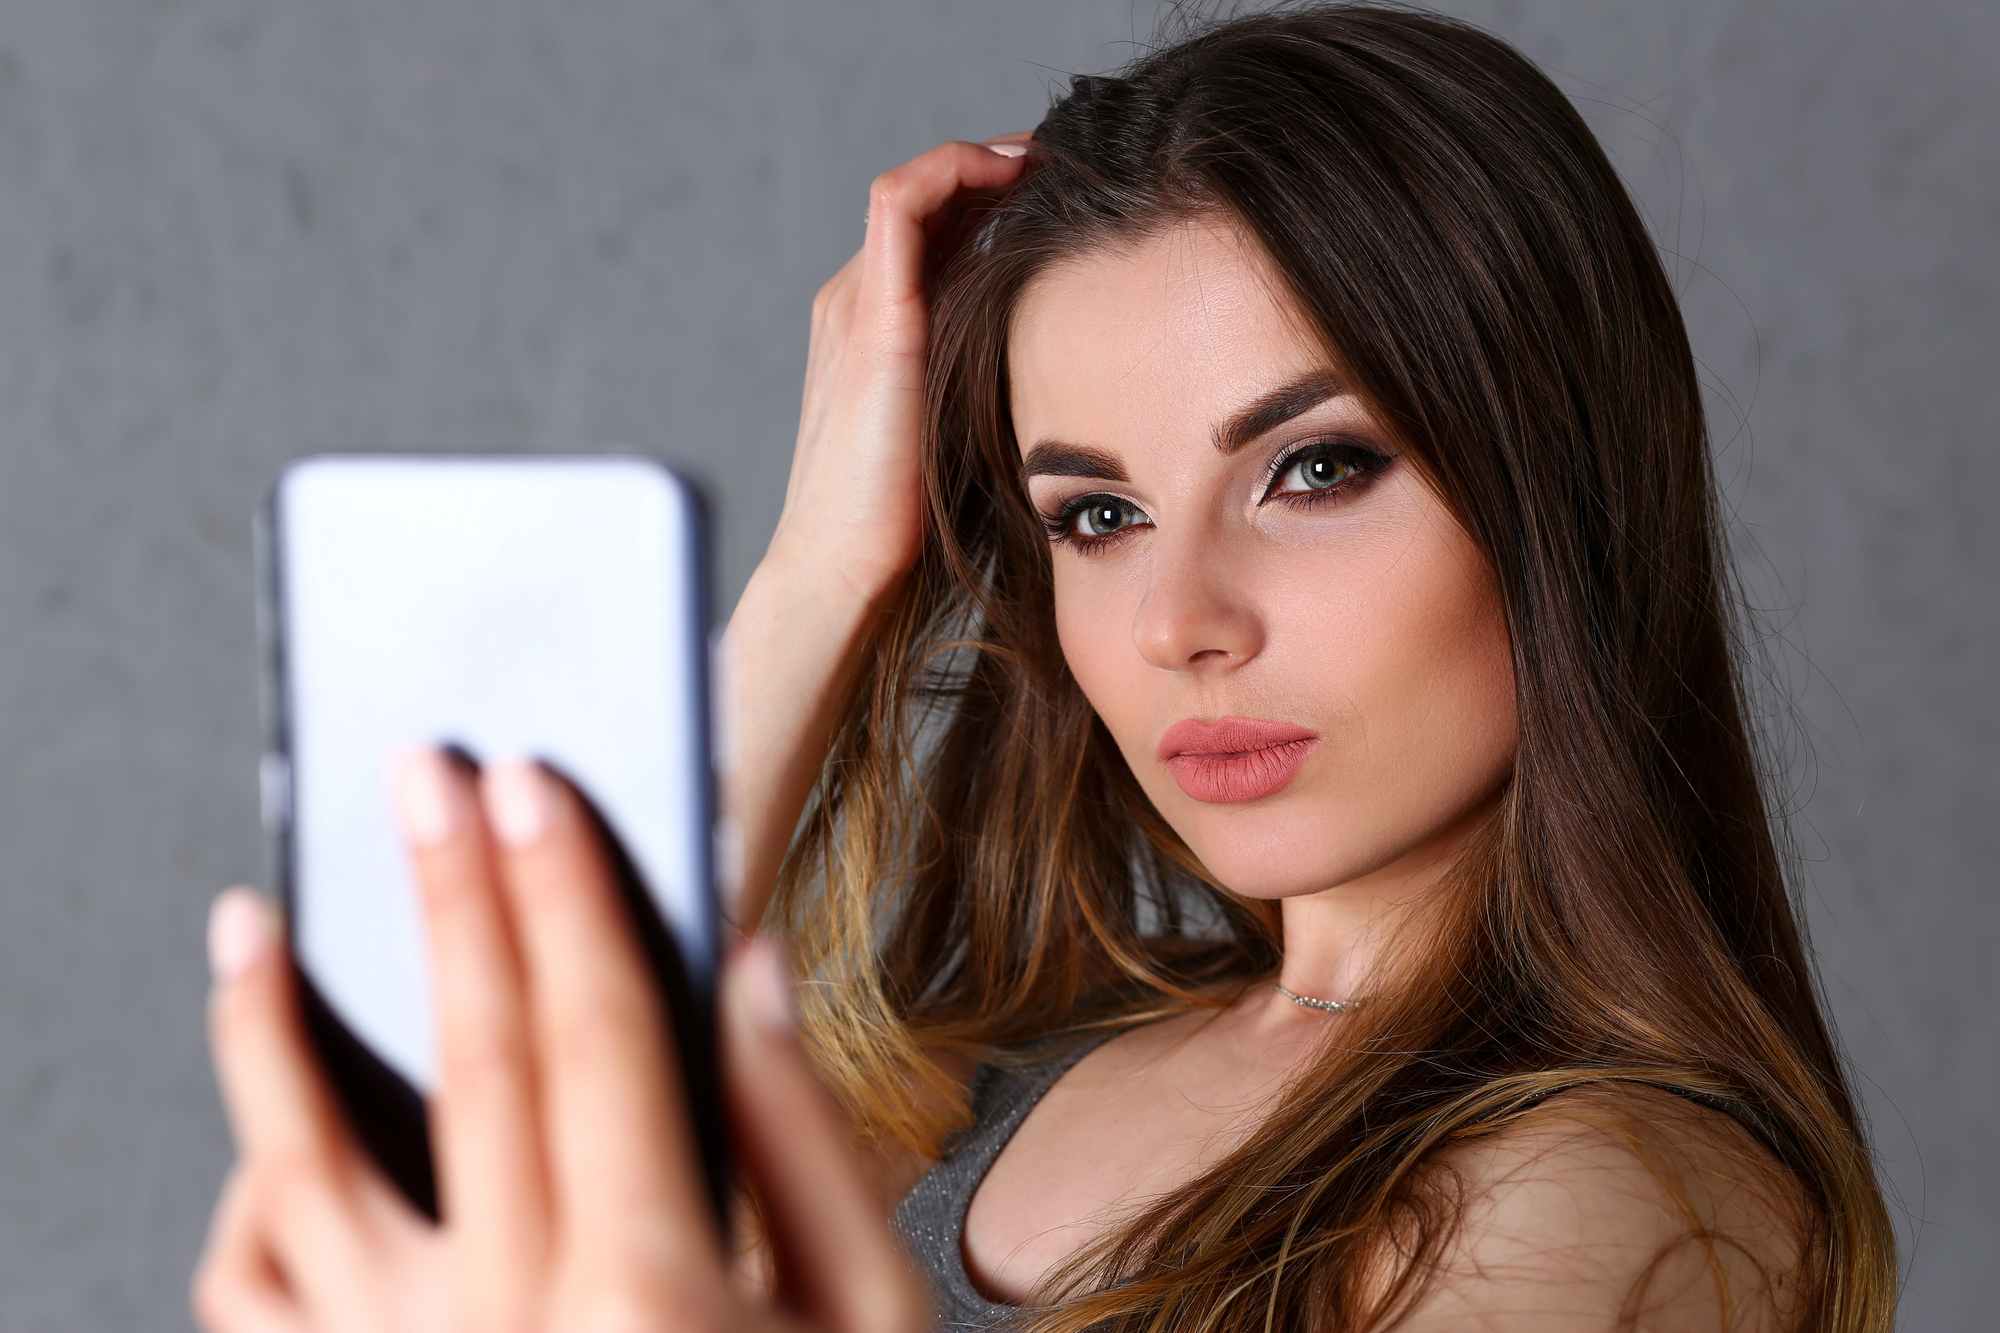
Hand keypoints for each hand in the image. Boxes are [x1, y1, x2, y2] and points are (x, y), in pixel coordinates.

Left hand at [193, 750, 926, 1332]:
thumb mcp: (868, 1322)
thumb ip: (802, 1142)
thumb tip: (740, 967)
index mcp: (654, 1297)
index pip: (596, 1038)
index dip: (568, 896)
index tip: (534, 784)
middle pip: (469, 1064)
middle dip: (448, 898)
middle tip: (423, 772)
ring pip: (303, 1180)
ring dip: (266, 1037)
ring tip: (248, 924)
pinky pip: (253, 1313)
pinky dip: (245, 1211)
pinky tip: (261, 1143)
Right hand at [770, 134, 1030, 591]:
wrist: (843, 566)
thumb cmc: (905, 522)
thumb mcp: (960, 431)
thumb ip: (991, 381)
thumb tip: (1065, 361)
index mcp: (876, 327)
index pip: (933, 231)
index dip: (994, 198)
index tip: (1061, 198)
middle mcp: (856, 301)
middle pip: (927, 201)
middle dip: (998, 170)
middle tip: (1066, 165)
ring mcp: (857, 303)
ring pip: (917, 188)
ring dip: (984, 160)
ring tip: (1048, 160)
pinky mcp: (873, 317)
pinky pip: (903, 201)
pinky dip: (955, 170)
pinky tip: (1013, 173)